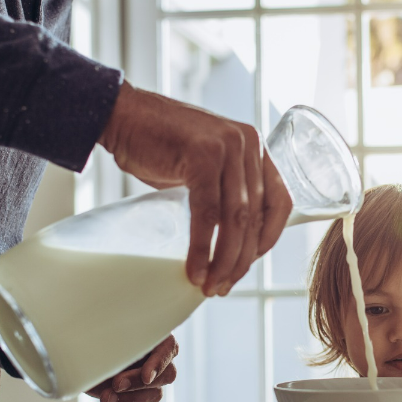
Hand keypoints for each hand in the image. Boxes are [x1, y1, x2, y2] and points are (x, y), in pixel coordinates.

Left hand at [86, 336, 177, 401]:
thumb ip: (118, 339)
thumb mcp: (104, 333)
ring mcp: (151, 382)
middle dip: (138, 382)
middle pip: (167, 375)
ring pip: (155, 396)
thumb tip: (125, 343)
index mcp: (155, 337)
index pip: (169, 348)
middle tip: (116, 383)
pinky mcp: (139, 399)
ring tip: (105, 397)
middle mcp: (157, 359)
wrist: (79, 354)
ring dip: (129, 399)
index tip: (146, 377)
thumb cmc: (93, 336)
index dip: (160, 364)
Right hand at [99, 83, 291, 295]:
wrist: (122, 115)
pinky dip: (202, 247)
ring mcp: (227, 147)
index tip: (250, 262)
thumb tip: (231, 239)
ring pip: (235, 218)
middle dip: (242, 258)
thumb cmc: (159, 143)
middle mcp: (247, 144)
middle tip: (223, 286)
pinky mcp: (202, 156)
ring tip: (210, 286)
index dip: (270, 237)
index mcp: (253, 146)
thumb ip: (223, 189)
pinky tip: (195, 269)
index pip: (280, 199)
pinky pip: (207, 213)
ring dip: (225, 260)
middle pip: (256, 215)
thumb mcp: (204, 163)